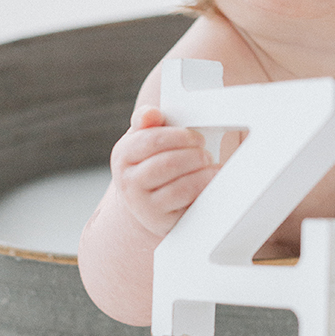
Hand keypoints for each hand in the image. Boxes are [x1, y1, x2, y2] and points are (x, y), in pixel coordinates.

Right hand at [109, 105, 218, 237]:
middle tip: (206, 153)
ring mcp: (143, 206)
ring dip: (201, 174)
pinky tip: (211, 180)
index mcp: (123, 155)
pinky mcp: (161, 221)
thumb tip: (150, 114)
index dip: (180, 137)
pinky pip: (186, 204)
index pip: (151, 141)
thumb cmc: (152, 160)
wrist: (148, 200)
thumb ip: (148, 121)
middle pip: (167, 164)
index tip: (196, 138)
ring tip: (210, 166)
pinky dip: (203, 188)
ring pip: (179, 187)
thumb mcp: (145, 138)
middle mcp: (128, 182)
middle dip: (193, 156)